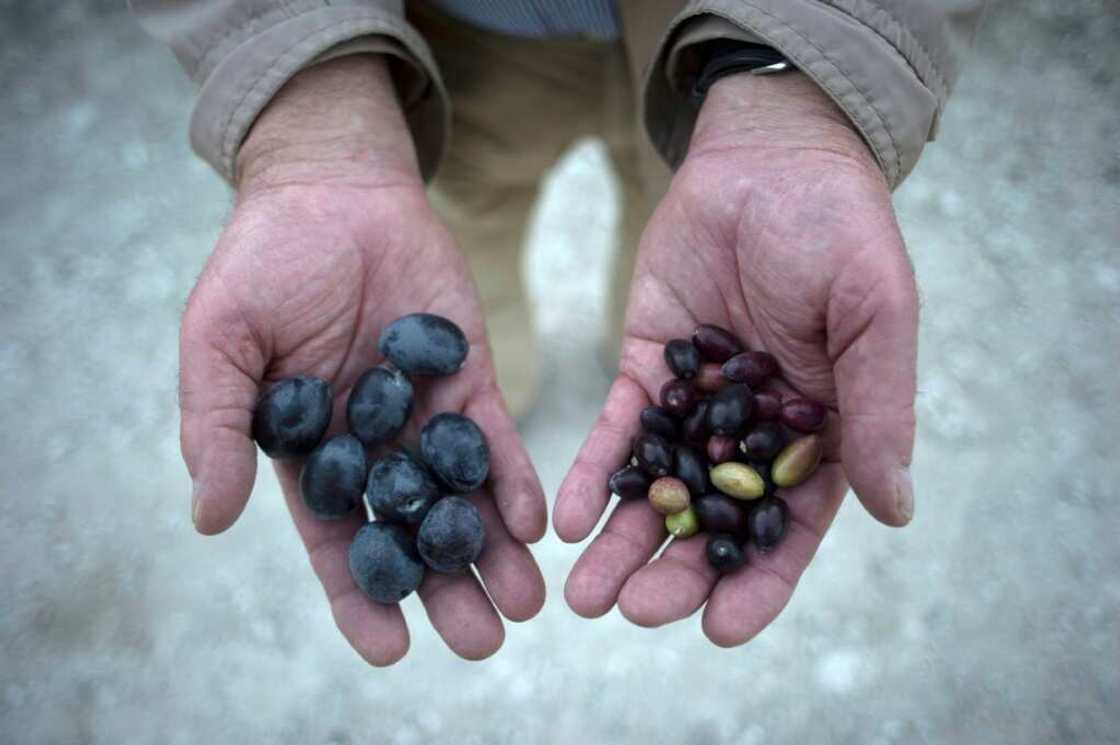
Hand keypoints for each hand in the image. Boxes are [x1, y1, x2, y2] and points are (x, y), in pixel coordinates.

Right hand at [180, 57, 545, 663]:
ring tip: (527, 604)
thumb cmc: (262, 262)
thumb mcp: (220, 343)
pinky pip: (494, 437)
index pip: (335, 541)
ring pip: (461, 498)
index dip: (360, 595)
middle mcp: (373, 446)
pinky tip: (530, 521)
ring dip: (492, 550)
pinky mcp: (468, 376)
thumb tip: (207, 519)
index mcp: (309, 452)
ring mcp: (424, 414)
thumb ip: (216, 426)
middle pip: (413, 533)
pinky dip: (512, 478)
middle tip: (484, 641)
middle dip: (446, 588)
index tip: (391, 650)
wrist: (333, 188)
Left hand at [554, 72, 918, 644]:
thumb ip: (878, 410)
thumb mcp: (876, 316)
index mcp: (820, 432)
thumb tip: (895, 509)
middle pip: (711, 521)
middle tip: (631, 612)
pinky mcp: (647, 367)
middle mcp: (754, 432)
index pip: (789, 526)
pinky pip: (618, 429)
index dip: (760, 581)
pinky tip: (565, 517)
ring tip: (582, 594)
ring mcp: (697, 404)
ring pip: (657, 488)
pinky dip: (593, 473)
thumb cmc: (841, 230)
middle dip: (674, 572)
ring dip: (621, 542)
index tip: (720, 628)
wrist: (767, 156)